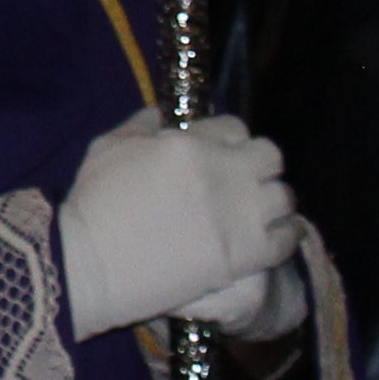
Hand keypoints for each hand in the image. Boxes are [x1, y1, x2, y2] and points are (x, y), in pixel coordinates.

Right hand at [58, 109, 297, 338]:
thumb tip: (158, 115)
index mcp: (189, 144)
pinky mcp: (244, 255)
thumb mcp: (107, 149)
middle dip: (261, 166)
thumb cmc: (92, 206)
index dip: (230, 141)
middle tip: (245, 184)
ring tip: (260, 215)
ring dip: (274, 203)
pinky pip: (286, 239)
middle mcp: (222, 173)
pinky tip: (268, 241)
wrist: (92, 264)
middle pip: (271, 157)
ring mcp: (237, 214)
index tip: (220, 156)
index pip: (235, 128)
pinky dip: (283, 238)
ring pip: (285, 198)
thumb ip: (138, 127)